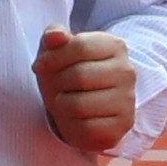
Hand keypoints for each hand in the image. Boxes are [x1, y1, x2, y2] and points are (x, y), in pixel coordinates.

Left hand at [38, 28, 135, 154]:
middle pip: (79, 76)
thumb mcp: (57, 50)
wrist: (84, 106)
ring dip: (61, 106)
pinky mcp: (122, 126)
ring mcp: (127, 100)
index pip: (79, 46)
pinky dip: (72, 126)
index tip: (40, 66)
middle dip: (57, 83)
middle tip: (57, 87)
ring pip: (78, 105)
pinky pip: (86, 129)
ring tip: (65, 102)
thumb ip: (54, 36)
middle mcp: (126, 71)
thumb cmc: (67, 73)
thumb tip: (55, 36)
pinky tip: (75, 119)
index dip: (52, 58)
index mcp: (114, 46)